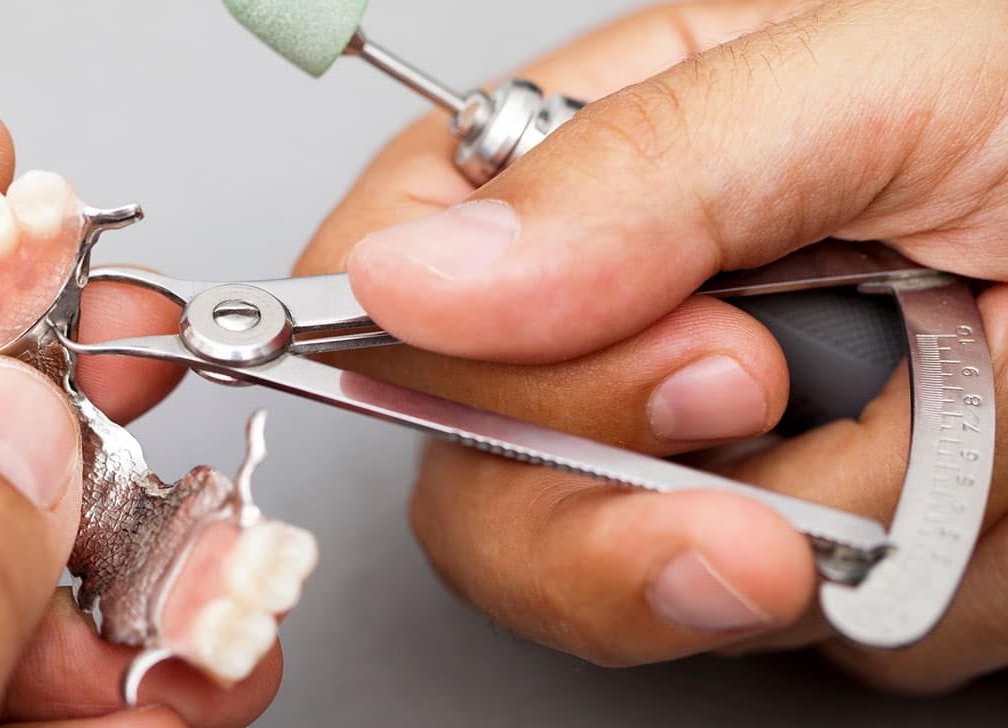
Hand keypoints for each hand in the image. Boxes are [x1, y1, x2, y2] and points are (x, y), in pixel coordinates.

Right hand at [298, 0, 1007, 692]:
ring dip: (813, 524)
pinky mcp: (819, 554)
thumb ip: (642, 177)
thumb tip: (410, 278)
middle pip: (472, 459)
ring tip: (955, 409)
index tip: (512, 358)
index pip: (400, 254)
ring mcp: (723, 449)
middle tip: (756, 394)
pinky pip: (785, 628)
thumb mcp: (903, 80)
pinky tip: (988, 486)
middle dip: (608, 471)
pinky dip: (907, 583)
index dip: (409, 333)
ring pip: (625, 573)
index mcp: (628, 151)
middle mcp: (646, 308)